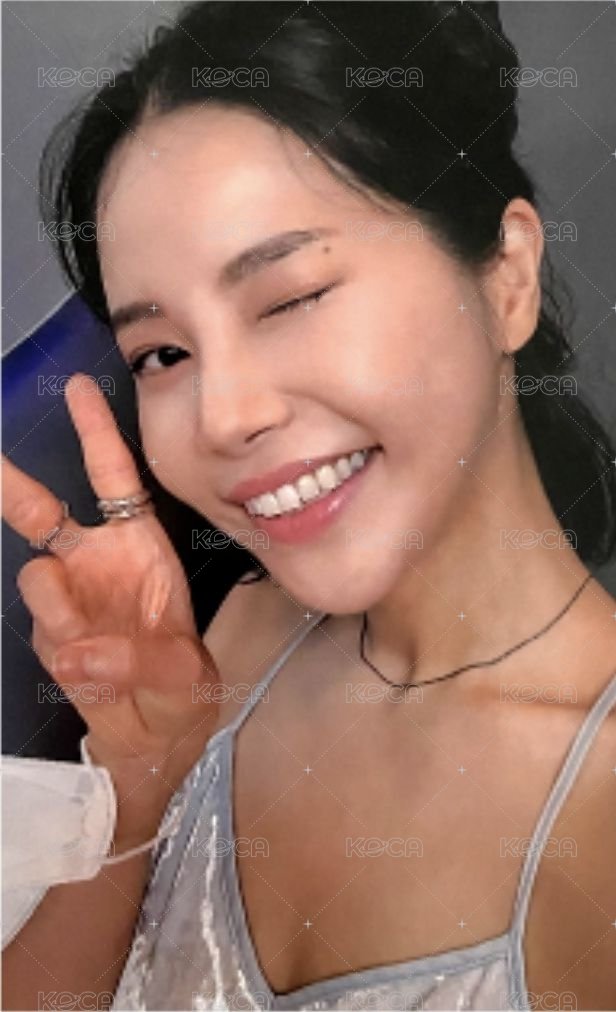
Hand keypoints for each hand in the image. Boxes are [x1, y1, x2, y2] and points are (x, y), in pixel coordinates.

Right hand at [2, 373, 219, 784]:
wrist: (155, 740)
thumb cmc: (180, 689)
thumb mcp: (184, 674)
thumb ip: (142, 662)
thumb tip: (79, 653)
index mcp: (140, 547)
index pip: (113, 479)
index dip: (96, 433)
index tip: (77, 388)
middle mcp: (96, 565)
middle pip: (43, 512)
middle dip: (13, 486)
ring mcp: (67, 600)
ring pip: (38, 579)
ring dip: (62, 606)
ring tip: (94, 645)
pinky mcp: (49, 638)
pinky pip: (47, 634)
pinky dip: (69, 654)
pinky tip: (91, 672)